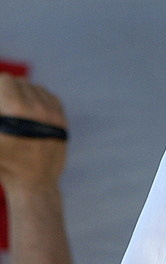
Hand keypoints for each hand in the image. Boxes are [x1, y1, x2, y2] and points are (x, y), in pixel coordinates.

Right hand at [0, 74, 66, 194]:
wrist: (33, 182)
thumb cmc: (4, 164)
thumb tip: (2, 108)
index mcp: (17, 112)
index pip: (6, 81)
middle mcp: (38, 110)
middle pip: (20, 83)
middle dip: (7, 90)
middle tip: (1, 100)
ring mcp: (53, 115)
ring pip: (36, 88)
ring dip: (23, 92)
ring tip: (13, 105)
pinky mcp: (62, 121)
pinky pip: (50, 98)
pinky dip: (39, 98)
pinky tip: (30, 107)